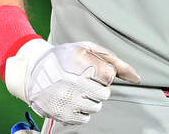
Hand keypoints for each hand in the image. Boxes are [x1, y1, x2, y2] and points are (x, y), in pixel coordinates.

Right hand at [4, 39, 140, 126]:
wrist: (31, 71)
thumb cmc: (64, 58)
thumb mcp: (88, 49)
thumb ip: (115, 62)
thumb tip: (137, 79)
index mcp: (81, 62)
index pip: (110, 75)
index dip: (102, 73)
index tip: (90, 70)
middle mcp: (73, 82)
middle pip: (105, 93)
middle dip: (98, 87)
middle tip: (84, 81)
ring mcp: (66, 100)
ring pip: (96, 107)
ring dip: (90, 100)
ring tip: (77, 90)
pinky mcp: (60, 114)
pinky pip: (85, 119)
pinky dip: (82, 111)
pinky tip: (72, 100)